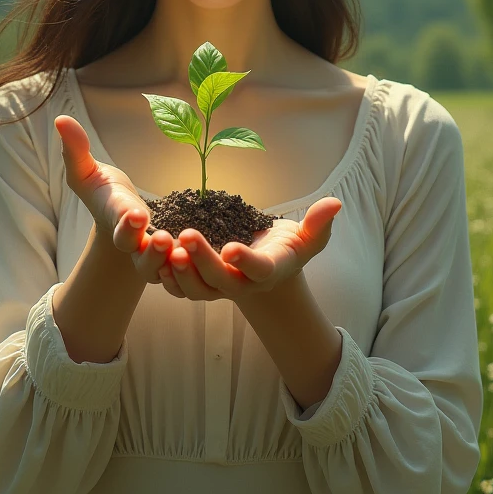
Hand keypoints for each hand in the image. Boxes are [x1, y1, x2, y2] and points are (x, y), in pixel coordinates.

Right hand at [54, 114, 177, 282]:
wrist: (121, 219)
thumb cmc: (103, 193)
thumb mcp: (86, 171)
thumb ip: (75, 150)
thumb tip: (60, 119)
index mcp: (117, 222)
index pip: (121, 226)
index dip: (127, 223)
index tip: (136, 214)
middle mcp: (135, 245)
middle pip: (141, 258)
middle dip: (151, 253)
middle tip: (162, 240)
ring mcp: (153, 257)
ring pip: (162, 270)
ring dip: (172, 264)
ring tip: (185, 251)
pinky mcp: (171, 261)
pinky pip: (181, 274)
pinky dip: (189, 272)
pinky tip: (205, 262)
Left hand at [157, 197, 341, 302]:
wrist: (267, 269)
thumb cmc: (287, 247)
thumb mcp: (308, 238)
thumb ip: (319, 224)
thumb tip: (336, 203)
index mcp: (269, 271)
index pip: (259, 270)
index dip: (246, 261)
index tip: (232, 247)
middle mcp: (243, 284)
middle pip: (221, 280)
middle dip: (203, 261)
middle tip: (186, 235)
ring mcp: (220, 289)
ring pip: (197, 290)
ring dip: (181, 272)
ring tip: (167, 246)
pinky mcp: (201, 286)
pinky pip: (182, 289)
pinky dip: (169, 278)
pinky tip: (156, 257)